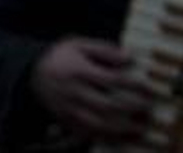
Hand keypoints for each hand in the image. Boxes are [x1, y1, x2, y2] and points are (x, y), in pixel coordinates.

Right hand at [30, 37, 153, 142]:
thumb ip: (105, 50)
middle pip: (106, 106)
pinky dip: (103, 137)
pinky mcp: (65, 120)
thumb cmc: (62, 56)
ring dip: (120, 129)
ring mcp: (69, 109)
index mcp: (80, 72)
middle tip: (150, 110)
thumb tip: (129, 57)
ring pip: (96, 124)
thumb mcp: (80, 44)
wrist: (32, 72)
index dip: (134, 86)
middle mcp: (75, 93)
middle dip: (131, 110)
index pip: (113, 80)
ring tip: (140, 129)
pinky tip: (120, 139)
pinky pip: (85, 133)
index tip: (150, 88)